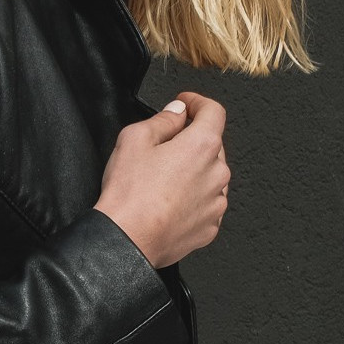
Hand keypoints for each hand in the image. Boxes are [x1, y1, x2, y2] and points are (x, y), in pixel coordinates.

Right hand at [93, 90, 230, 268]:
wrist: (126, 240)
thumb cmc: (129, 194)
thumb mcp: (135, 138)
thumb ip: (163, 119)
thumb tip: (176, 112)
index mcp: (202, 146)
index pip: (214, 111)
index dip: (198, 102)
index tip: (186, 105)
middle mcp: (217, 173)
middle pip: (212, 145)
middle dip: (191, 141)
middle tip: (163, 147)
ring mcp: (216, 203)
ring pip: (210, 176)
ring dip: (193, 172)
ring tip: (163, 181)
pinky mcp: (210, 226)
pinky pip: (206, 204)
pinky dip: (193, 199)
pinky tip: (169, 202)